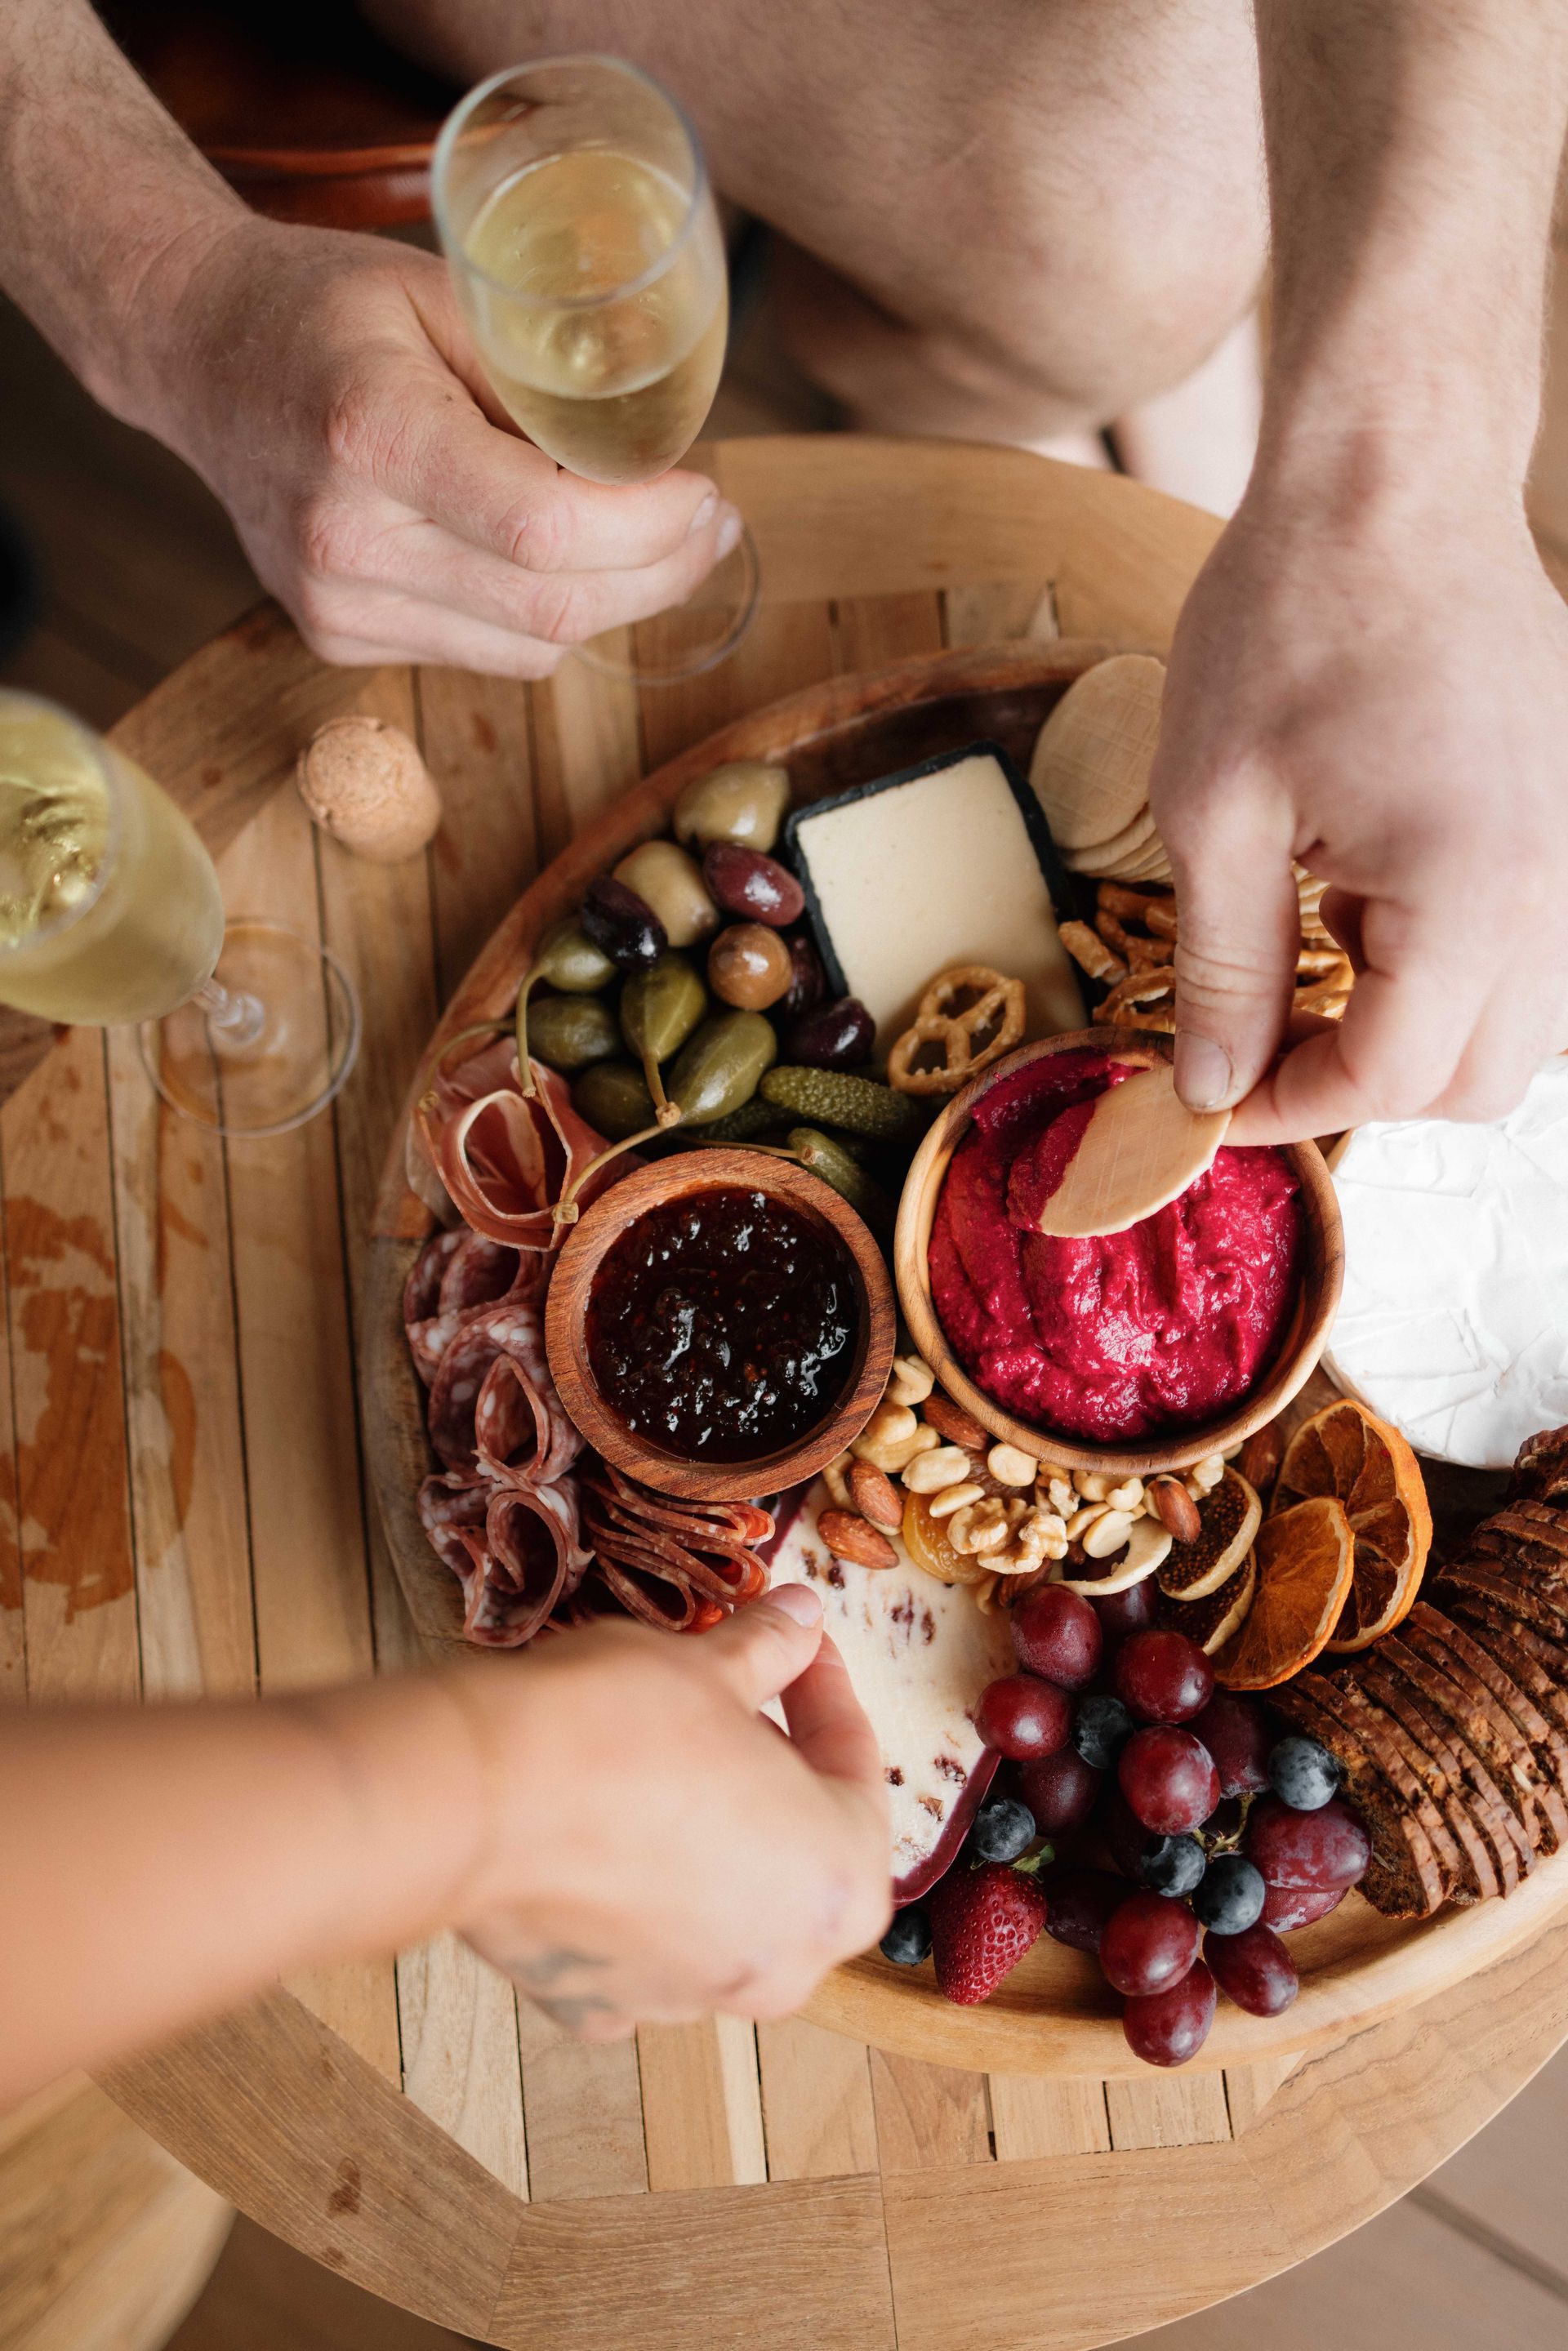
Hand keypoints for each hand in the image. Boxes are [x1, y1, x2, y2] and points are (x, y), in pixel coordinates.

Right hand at [143, 215, 740, 675]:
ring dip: (615, 602)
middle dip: (660, 574)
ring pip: (532, 649)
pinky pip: (489, 654)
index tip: (704, 495)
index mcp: (371, 435)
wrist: (196, 352)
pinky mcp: (339, 638)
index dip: (649, 529)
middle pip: (553, 608)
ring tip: (655, 540)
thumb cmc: (328, 307)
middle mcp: (346, 540)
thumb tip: (660, 457)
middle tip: (712, 526)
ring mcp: (336, 604)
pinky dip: (545, 618)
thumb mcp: (447, 293)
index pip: (545, 529)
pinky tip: (559, 562)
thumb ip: (546, 380)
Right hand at [444, 1588, 889, 2038]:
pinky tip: (601, 1836)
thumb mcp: (710, 1668)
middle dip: (771, 1769)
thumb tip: (800, 1618)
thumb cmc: (617, 1727)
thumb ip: (771, 1650)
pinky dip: (627, 1896)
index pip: (856, 1766)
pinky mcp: (598, 2004)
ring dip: (704, 1835)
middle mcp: (782, 1965)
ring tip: (665, 1758)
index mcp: (839, 1881)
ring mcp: (688, 1997)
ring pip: (720, 1905)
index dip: (824, 1688)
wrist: (479, 1796)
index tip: (800, 1644)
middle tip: (737, 1699)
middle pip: (796, 1847)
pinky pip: (635, 1945)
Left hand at [1149, 479, 1567, 1142]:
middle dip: (1362, 1084)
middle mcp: (1558, 886)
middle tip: (1259, 1040)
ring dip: (1417, 1031)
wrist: (1389, 487)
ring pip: (1521, 1030)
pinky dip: (1459, 969)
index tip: (1209, 1101)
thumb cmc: (1291, 621)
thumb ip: (1222, 968)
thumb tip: (1211, 1085)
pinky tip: (1375, 892)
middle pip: (1478, 1082)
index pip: (1391, 1076)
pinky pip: (1537, 955)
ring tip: (1320, 939)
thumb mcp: (1214, 809)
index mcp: (1470, 889)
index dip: (1287, 1108)